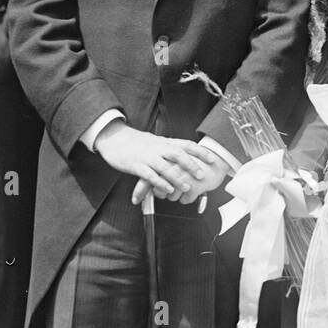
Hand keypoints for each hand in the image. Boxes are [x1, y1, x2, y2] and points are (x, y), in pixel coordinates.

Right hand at [93, 123, 220, 204]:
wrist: (113, 138)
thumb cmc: (136, 142)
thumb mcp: (156, 142)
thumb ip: (169, 148)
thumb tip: (186, 152)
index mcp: (164, 142)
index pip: (186, 145)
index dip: (201, 152)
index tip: (213, 159)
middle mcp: (158, 148)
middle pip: (178, 154)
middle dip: (191, 165)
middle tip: (201, 175)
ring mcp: (147, 157)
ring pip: (165, 167)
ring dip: (177, 177)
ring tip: (187, 187)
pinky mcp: (136, 166)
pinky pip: (149, 175)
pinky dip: (159, 183)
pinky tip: (167, 190)